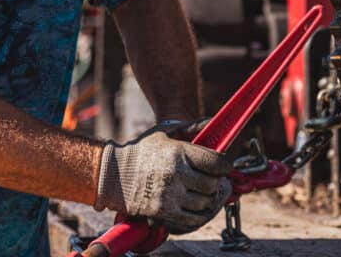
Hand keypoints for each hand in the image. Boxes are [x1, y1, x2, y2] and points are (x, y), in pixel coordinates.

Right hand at [94, 126, 231, 233]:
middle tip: (213, 178)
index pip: (216, 162)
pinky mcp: (164, 212)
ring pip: (204, 202)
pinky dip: (200, 214)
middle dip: (216, 181)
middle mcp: (176, 174)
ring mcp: (170, 195)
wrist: (114, 173)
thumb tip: (213, 122)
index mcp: (179, 152)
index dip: (225, 165)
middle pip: (212, 184)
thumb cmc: (142, 149)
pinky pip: (193, 218)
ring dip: (207, 198)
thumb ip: (191, 127)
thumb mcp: (166, 131)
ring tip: (203, 191)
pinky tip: (197, 205)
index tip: (225, 166)